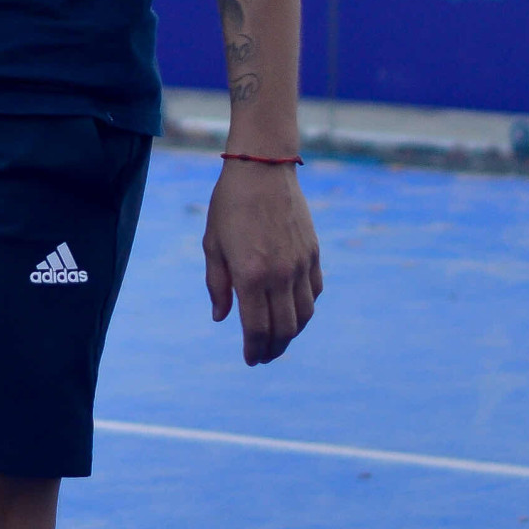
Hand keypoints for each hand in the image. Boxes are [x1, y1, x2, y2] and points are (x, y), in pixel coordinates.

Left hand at [203, 160, 320, 365]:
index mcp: (250, 275)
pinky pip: (315, 292)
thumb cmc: (230, 205)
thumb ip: (217, 285)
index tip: (250, 359)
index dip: (254, 350)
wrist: (263, 168)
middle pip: (284, 329)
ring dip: (292, 333)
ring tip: (279, 339)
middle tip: (263, 356)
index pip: (257, 329)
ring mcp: (300, 264)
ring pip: (304, 315)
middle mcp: (280, 274)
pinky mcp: (313, 253)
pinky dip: (305, 308)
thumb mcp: (213, 244)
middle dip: (273, 349)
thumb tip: (221, 318)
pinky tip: (293, 310)